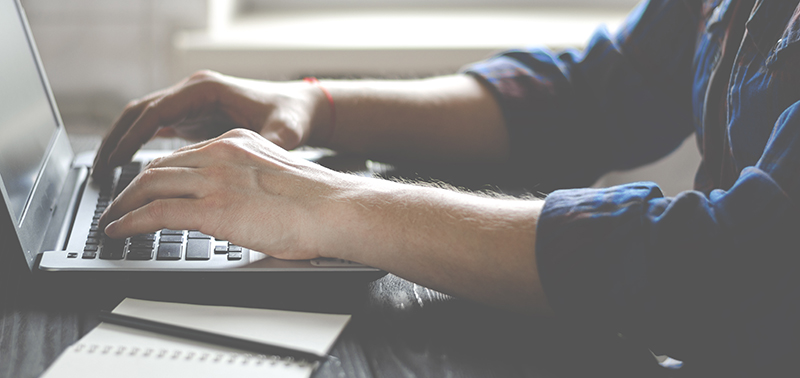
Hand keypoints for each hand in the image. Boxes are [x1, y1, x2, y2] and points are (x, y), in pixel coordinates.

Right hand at [92, 70, 327, 178]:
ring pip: (143, 119)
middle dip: (116, 139)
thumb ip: (269, 144)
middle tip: (98, 172)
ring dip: (122, 142)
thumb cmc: (291, 116)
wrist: (300, 108)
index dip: (133, 136)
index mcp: (207, 89)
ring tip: (105, 173)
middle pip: (140, 111)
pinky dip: (139, 145)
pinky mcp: (193, 115)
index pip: (157, 110)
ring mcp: (191, 102)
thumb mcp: (284, 131)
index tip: (115, 160)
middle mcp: (193, 91)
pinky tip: (129, 170)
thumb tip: (263, 158)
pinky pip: (156, 128)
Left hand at [98, 128, 349, 259]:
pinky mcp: (212, 208)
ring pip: (150, 184)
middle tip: (122, 203)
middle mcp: (222, 153)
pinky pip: (155, 212)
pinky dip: (130, 221)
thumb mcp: (278, 177)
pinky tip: (121, 230)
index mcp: (239, 143)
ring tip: (114, 219)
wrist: (335, 210)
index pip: (185, 154)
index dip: (160, 172)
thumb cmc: (320, 203)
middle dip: (134, 186)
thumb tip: (242, 205)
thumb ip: (251, 182)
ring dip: (125, 203)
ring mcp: (215, 178)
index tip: (150, 186)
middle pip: (160, 165)